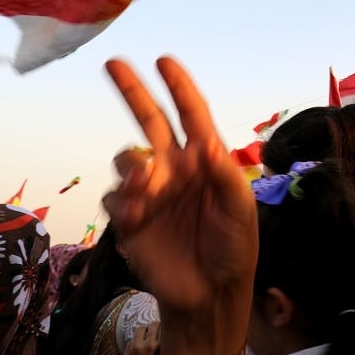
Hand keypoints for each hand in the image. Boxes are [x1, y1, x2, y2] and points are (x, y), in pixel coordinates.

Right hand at [102, 57, 257, 354]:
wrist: (209, 293)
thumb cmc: (233, 248)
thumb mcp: (240, 211)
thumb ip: (225, 176)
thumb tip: (205, 142)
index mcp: (205, 160)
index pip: (191, 115)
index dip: (179, 87)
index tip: (164, 60)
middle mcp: (175, 168)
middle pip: (150, 120)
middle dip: (133, 92)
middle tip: (113, 64)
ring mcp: (151, 191)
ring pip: (128, 158)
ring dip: (133, 164)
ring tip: (148, 182)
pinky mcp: (131, 217)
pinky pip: (116, 196)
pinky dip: (125, 200)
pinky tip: (140, 216)